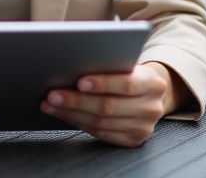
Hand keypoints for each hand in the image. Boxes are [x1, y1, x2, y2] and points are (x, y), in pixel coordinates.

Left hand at [40, 62, 180, 146]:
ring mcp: (143, 127)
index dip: (102, 83)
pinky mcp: (133, 140)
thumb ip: (110, 64)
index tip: (79, 81)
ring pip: (101, 123)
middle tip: (53, 94)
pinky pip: (101, 134)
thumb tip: (74, 64)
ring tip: (51, 104)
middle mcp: (151, 108)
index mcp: (153, 83)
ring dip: (71, 113)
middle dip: (77, 100)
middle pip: (109, 106)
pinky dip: (79, 123)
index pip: (127, 83)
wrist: (150, 94)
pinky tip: (64, 114)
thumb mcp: (128, 64)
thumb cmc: (130, 74)